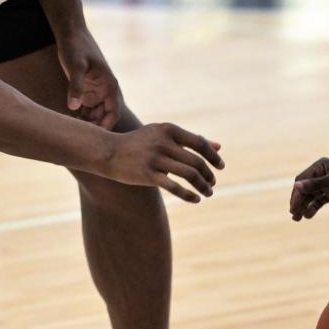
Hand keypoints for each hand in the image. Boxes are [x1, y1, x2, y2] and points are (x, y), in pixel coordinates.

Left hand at [57, 29, 121, 129]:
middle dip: (94, 128)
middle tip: (79, 137)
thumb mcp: (75, 67)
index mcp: (110, 86)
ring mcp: (96, 92)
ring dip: (87, 123)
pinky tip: (68, 121)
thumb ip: (75, 87)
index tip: (94, 138)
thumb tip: (73, 107)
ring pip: (96, 115)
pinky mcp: (87, 91)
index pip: (113, 112)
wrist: (72, 35)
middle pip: (104, 117)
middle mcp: (106, 91)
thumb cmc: (76, 48)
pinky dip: (80, 117)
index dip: (106, 126)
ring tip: (72, 131)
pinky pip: (87, 110)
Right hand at [106, 123, 223, 202]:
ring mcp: (155, 158)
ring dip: (202, 185)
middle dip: (208, 174)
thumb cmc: (140, 143)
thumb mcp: (164, 135)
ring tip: (208, 192)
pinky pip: (174, 187)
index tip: (220, 167)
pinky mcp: (147, 174)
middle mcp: (163, 142)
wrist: (108, 151)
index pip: (199, 143)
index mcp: (169, 129)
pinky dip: (188, 194)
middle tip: (212, 183)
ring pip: (189, 174)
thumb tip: (219, 146)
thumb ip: (191, 140)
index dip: (213, 156)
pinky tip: (195, 199)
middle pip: (196, 160)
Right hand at [290, 157, 328, 220]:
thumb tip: (296, 186)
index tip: (294, 208)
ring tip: (299, 218)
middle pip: (305, 189)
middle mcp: (322, 174)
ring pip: (311, 196)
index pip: (302, 180)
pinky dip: (314, 207)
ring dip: (304, 206)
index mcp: (320, 166)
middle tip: (294, 215)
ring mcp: (328, 184)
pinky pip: (320, 201)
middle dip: (299, 201)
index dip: (296, 194)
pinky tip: (309, 215)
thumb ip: (315, 185)